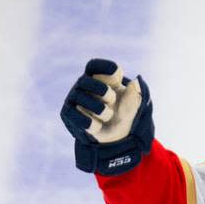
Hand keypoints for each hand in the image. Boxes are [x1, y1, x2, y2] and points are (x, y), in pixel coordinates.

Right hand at [60, 58, 154, 174]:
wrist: (116, 137)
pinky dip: (90, 122)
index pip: (95, 66)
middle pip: (86, 80)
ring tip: (107, 115)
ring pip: (81, 98)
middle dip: (103, 91)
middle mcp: (84, 86)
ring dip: (100, 110)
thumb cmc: (124, 114)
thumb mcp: (133, 105)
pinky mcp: (69, 114)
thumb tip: (135, 83)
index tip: (117, 75)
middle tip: (111, 100)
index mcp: (100, 78)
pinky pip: (76, 115)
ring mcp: (75, 99)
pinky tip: (98, 126)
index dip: (105, 68)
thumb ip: (135, 94)